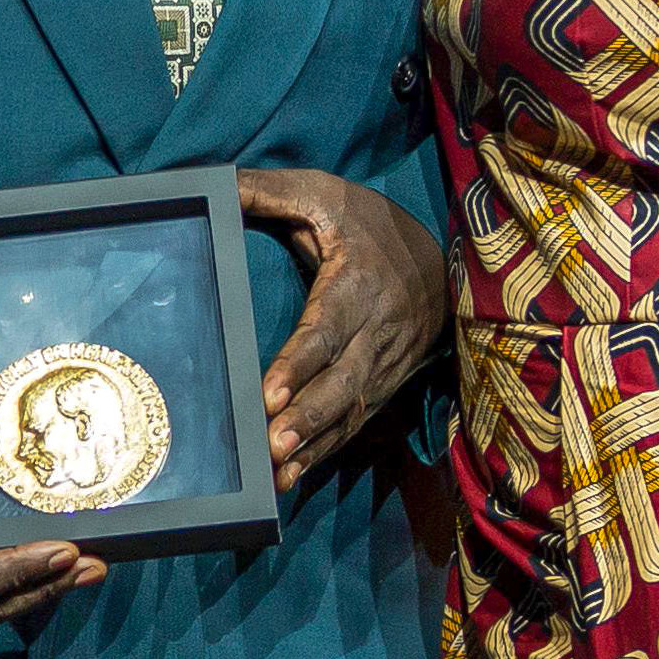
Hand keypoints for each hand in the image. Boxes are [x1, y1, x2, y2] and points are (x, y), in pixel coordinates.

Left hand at [242, 167, 446, 490]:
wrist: (445, 256)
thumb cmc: (370, 222)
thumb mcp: (322, 192)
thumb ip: (268, 191)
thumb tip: (214, 183)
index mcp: (358, 285)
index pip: (325, 330)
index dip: (298, 364)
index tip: (268, 393)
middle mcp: (377, 331)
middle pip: (343, 382)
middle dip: (308, 418)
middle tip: (272, 446)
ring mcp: (385, 363)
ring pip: (352, 409)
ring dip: (316, 444)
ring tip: (278, 473)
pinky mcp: (385, 382)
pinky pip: (356, 420)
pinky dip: (327, 449)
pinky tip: (292, 475)